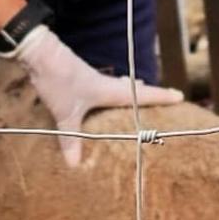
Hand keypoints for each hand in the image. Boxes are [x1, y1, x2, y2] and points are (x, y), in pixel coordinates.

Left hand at [10, 25, 183, 165]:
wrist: (39, 53)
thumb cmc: (58, 81)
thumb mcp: (65, 113)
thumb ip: (71, 138)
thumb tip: (74, 165)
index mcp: (110, 90)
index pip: (142, 95)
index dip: (161, 96)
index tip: (180, 95)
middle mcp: (105, 84)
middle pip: (133, 90)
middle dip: (148, 95)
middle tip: (163, 98)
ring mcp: (93, 79)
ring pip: (118, 86)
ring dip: (129, 91)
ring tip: (139, 93)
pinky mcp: (80, 77)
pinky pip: (103, 87)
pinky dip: (111, 92)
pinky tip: (103, 95)